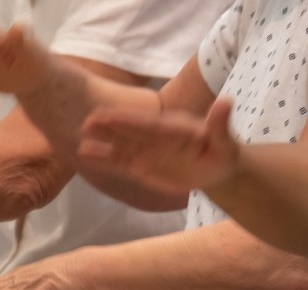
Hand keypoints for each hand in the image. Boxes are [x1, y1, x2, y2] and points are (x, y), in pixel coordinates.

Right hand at [77, 99, 241, 194]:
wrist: (214, 168)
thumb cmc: (221, 154)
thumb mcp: (224, 142)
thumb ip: (219, 125)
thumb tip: (226, 102)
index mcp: (173, 128)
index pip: (150, 124)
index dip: (132, 120)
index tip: (112, 116)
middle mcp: (155, 136)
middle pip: (131, 130)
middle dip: (111, 127)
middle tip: (88, 120)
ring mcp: (145, 150)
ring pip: (121, 145)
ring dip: (103, 142)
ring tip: (81, 140)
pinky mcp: (139, 165)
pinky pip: (119, 162)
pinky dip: (104, 158)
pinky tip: (85, 154)